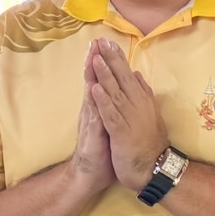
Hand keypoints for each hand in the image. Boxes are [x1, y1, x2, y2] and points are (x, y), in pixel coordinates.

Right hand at [69, 45, 114, 193]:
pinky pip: (93, 115)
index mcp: (103, 108)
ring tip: (92, 55)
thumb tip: (122, 92)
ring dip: (91, 75)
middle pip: (96, 82)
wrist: (92, 175)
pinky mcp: (92, 134)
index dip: (106, 64)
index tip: (108, 44)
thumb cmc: (105, 150)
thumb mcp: (113, 125)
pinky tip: (92, 88)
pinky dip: (94, 101)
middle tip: (98, 40)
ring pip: (92, 93)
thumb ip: (115, 108)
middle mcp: (95, 111)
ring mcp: (92, 121)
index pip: (105, 81)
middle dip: (97, 61)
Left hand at [87, 38, 169, 191]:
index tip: (109, 42)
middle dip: (110, 59)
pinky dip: (102, 100)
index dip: (118, 58)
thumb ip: (143, 94)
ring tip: (96, 58)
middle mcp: (137, 105)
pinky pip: (110, 113)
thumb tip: (137, 75)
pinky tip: (95, 88)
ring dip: (105, 75)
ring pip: (115, 92)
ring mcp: (130, 118)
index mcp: (141, 100)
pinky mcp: (121, 132)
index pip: (127, 75)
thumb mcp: (149, 114)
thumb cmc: (149, 143)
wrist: (154, 168)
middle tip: (101, 41)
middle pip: (121, 78)